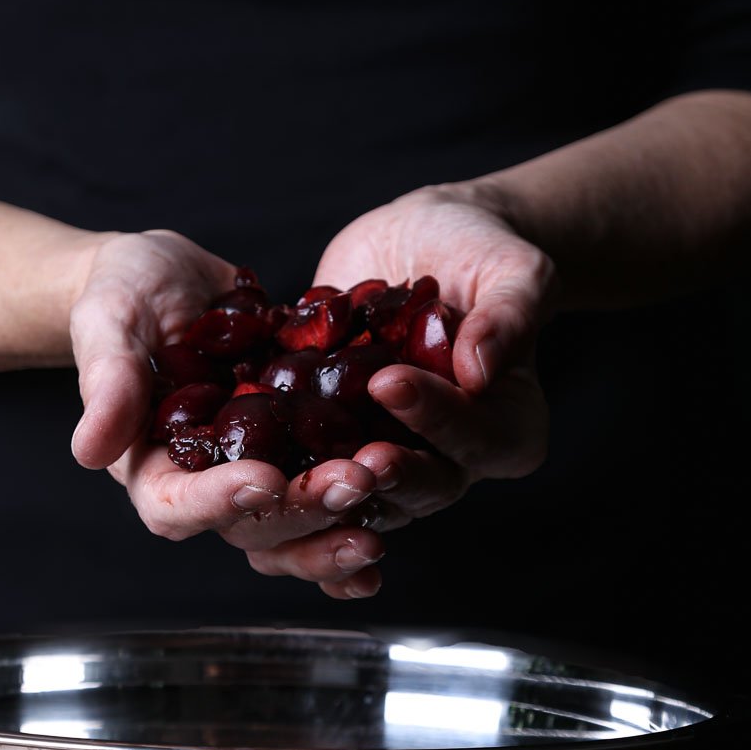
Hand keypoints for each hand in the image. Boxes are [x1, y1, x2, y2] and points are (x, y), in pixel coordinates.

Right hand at [69, 231, 389, 583]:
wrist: (168, 277)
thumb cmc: (123, 295)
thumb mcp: (110, 323)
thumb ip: (108, 382)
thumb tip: (89, 450)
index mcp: (150, 468)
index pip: (176, 506)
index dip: (221, 501)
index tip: (265, 479)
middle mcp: (208, 484)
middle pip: (252, 525)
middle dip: (304, 510)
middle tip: (354, 482)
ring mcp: (258, 469)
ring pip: (298, 523)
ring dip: (341, 523)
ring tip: (386, 499)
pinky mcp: (299, 448)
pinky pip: (331, 490)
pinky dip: (365, 508)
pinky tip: (403, 508)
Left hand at [240, 184, 556, 595]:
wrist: (422, 246)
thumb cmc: (481, 253)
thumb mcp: (513, 269)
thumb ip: (510, 315)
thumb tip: (482, 368)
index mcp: (507, 431)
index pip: (477, 440)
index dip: (436, 419)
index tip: (390, 381)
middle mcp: (449, 462)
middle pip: (418, 489)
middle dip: (378, 474)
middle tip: (345, 455)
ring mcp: (387, 459)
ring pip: (356, 503)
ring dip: (320, 498)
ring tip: (282, 478)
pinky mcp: (331, 446)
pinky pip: (305, 485)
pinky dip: (274, 494)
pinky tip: (237, 479)